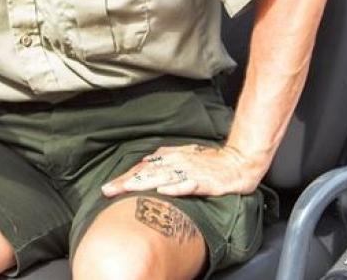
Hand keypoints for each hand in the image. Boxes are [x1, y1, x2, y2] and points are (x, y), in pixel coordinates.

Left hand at [101, 144, 264, 197]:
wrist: (238, 162)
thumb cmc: (211, 161)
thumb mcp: (185, 156)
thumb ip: (165, 159)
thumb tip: (145, 162)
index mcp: (171, 157)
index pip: (143, 168)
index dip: (125, 177)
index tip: (107, 188)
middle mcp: (177, 162)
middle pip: (148, 173)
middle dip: (126, 182)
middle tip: (107, 191)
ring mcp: (191, 171)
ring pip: (163, 177)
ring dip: (145, 183)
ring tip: (127, 189)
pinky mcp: (205, 181)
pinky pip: (188, 185)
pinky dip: (176, 187)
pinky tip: (163, 191)